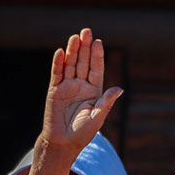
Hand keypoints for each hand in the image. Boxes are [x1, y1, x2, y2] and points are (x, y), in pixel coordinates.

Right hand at [39, 28, 122, 152]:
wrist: (63, 143)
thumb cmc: (82, 133)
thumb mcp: (97, 118)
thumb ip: (106, 102)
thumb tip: (120, 89)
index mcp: (94, 92)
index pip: (96, 69)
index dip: (97, 56)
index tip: (98, 42)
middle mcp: (81, 86)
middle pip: (83, 63)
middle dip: (85, 48)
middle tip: (86, 31)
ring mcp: (67, 87)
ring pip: (70, 65)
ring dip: (72, 51)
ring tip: (75, 37)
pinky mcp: (54, 91)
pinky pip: (57, 74)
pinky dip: (58, 63)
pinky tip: (61, 52)